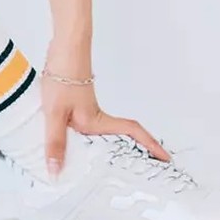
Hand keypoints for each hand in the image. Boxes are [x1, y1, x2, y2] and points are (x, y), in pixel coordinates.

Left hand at [39, 72, 170, 176]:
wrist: (62, 49)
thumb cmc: (64, 77)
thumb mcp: (56, 114)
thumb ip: (56, 143)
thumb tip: (57, 170)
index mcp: (97, 121)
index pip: (130, 133)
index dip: (150, 144)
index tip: (164, 156)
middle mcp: (95, 117)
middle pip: (118, 136)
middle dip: (131, 151)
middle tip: (140, 168)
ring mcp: (85, 109)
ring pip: (98, 132)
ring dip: (100, 147)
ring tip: (99, 165)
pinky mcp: (74, 103)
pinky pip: (80, 125)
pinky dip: (78, 137)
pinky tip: (66, 141)